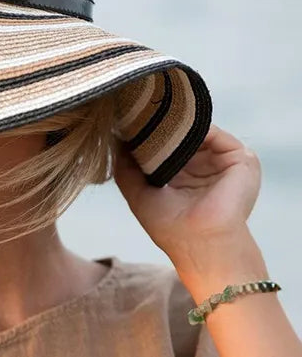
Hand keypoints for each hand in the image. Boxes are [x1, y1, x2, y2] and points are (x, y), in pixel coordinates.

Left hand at [112, 124, 261, 263]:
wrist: (202, 242)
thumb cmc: (170, 228)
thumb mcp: (139, 195)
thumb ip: (126, 170)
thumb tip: (117, 141)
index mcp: (185, 180)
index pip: (168, 149)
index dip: (149, 138)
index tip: (128, 124)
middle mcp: (205, 170)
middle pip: (183, 137)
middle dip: (161, 128)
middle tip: (138, 114)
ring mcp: (223, 164)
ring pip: (197, 132)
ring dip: (175, 125)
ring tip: (154, 119)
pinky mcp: (240, 159)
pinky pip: (214, 133)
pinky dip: (193, 127)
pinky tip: (173, 126)